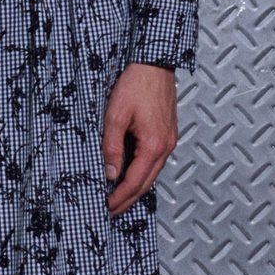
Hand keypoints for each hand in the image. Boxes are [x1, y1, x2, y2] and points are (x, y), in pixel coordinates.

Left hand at [102, 63, 177, 215]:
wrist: (154, 63)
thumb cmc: (136, 84)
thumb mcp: (115, 116)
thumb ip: (111, 147)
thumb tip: (109, 173)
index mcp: (154, 145)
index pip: (134, 182)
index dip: (118, 198)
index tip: (105, 208)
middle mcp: (166, 146)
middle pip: (145, 184)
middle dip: (126, 200)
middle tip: (109, 211)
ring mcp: (169, 141)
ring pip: (151, 174)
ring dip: (134, 188)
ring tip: (117, 198)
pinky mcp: (166, 134)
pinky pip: (153, 162)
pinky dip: (141, 173)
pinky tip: (129, 175)